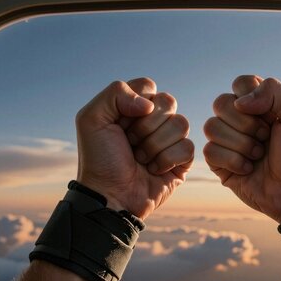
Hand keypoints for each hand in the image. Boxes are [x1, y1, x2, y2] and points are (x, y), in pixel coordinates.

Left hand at [75, 78, 193, 219]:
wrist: (110, 195)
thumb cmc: (99, 159)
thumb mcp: (92, 118)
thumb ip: (116, 92)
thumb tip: (150, 103)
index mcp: (133, 107)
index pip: (149, 86)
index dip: (136, 103)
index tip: (120, 122)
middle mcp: (154, 121)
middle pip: (168, 102)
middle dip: (145, 126)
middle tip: (130, 143)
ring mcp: (169, 140)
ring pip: (181, 124)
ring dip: (155, 145)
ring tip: (141, 159)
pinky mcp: (182, 161)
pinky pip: (188, 147)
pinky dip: (167, 160)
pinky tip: (154, 170)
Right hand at [203, 76, 280, 222]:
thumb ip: (273, 91)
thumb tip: (238, 102)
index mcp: (261, 104)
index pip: (240, 83)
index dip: (250, 96)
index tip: (269, 115)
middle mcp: (242, 120)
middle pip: (220, 103)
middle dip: (245, 123)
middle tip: (266, 137)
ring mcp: (229, 141)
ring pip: (211, 127)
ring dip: (240, 143)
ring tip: (258, 155)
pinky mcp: (220, 164)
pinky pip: (209, 151)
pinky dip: (232, 161)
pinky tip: (248, 169)